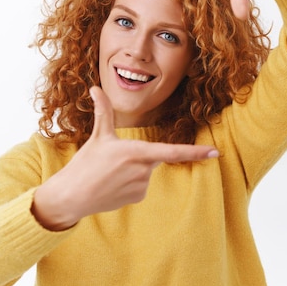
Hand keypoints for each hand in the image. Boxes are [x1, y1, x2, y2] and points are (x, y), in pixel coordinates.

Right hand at [31, 86, 218, 230]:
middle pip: (152, 157)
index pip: (173, 151)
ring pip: (146, 172)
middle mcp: (144, 170)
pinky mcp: (138, 197)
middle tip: (112, 162)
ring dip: (133, 170)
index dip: (196, 152)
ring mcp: (142, 186)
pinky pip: (141, 185)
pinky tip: (112, 186)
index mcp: (138, 151)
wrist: (71, 196)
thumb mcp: (98, 136)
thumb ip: (103, 111)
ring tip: (110, 174)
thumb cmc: (85, 163)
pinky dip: (129, 183)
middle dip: (138, 155)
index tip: (215, 153)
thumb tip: (95, 88)